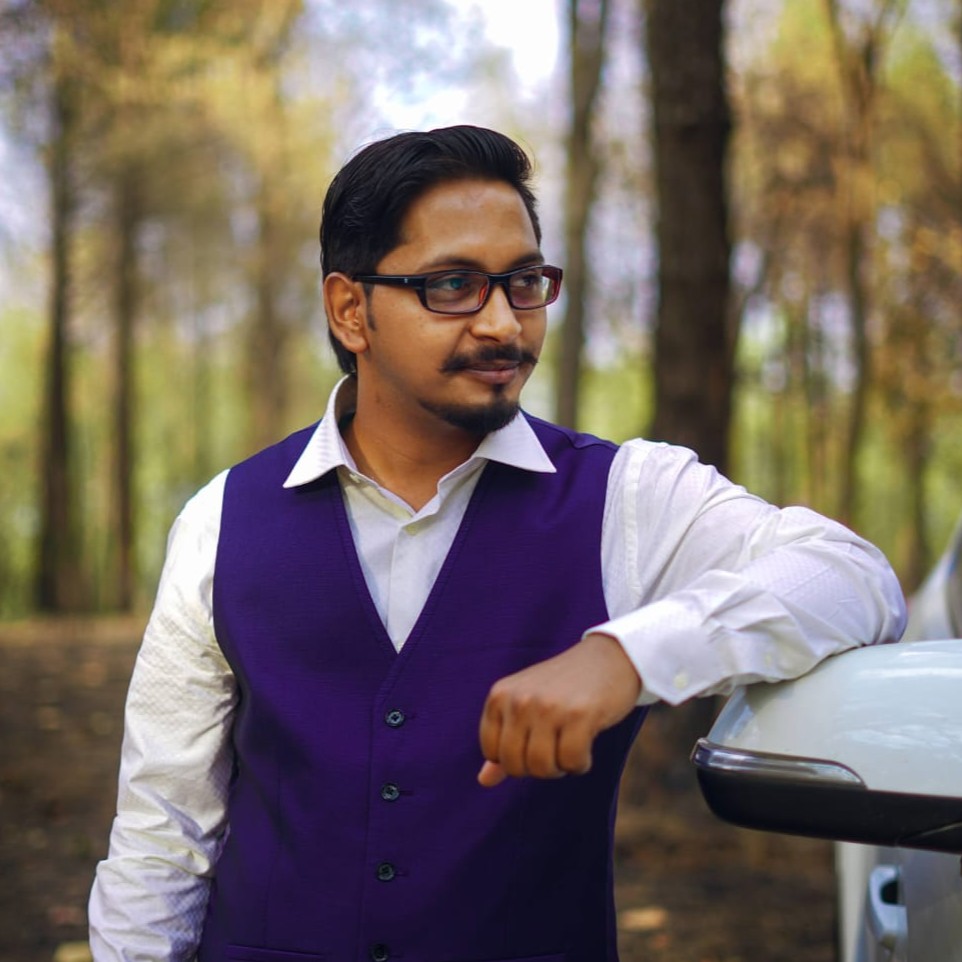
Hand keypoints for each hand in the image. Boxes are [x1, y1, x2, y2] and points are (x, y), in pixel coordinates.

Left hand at [477, 633, 641, 787]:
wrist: (609, 658)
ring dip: (561, 767)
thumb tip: (484, 781)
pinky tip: (587, 744)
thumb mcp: (526, 706)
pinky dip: (581, 763)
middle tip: (556, 746)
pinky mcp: (579, 715)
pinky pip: (571, 762)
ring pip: (542, 768)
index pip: (493, 753)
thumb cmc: (564, 687)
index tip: (537, 741)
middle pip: (516, 766)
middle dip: (539, 767)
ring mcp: (548, 706)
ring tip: (570, 744)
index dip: (518, 758)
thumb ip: (504, 740)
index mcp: (500, 695)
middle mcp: (520, 700)